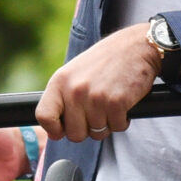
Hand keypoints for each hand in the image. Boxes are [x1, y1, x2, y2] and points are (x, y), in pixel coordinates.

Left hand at [35, 26, 162, 143]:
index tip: (64, 129)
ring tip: (111, 102)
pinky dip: (123, 120)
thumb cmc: (105, 61)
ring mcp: (95, 97)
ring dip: (107, 123)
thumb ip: (63, 98)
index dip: (54, 129)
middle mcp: (75, 90)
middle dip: (87, 129)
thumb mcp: (75, 72)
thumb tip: (54, 133)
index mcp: (60, 81)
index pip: (44, 116)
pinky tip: (123, 103)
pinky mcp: (116, 102)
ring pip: (97, 133)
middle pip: (74, 134)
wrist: (136, 46)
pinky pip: (117, 127)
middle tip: (97, 113)